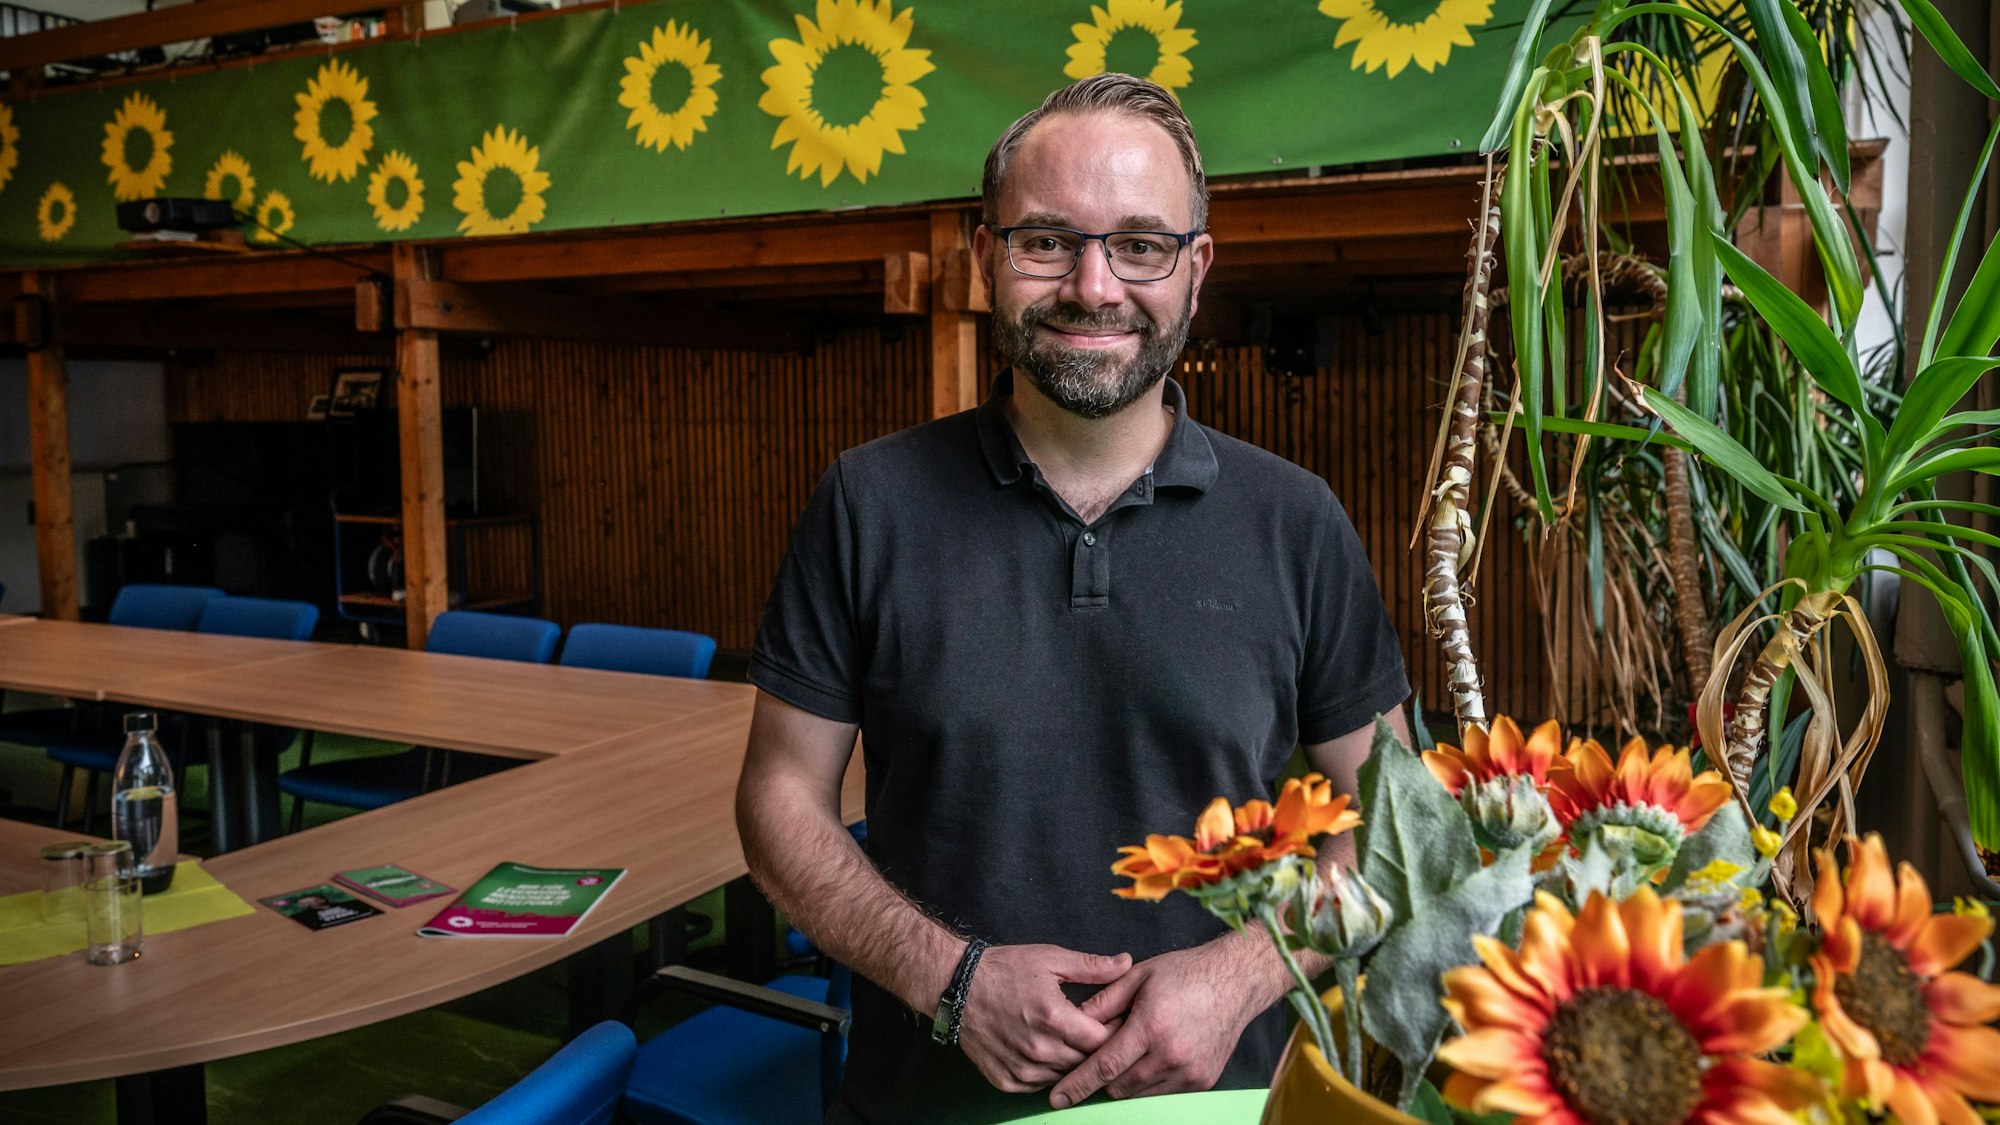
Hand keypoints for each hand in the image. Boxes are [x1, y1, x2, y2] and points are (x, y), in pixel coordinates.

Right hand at [957, 944, 1130, 1092]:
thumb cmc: (1004, 970)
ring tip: (1073, 1041)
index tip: (1118, 1022)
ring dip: (1074, 1062)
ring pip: (1065, 1076)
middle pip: (1087, 1063)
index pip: (1103, 1041)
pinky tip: (1049, 1052)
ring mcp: (1021, 1068)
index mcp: (1054, 1017)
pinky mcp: (1006, 1080)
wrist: (957, 987)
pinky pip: (1040, 1086)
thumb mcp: (1050, 959)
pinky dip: (1049, 1072)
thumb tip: (1126, 963)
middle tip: (1098, 1032)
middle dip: (1097, 1049)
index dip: (1116, 1032)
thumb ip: (1092, 966)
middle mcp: (1039, 1049)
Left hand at [1049, 943, 1266, 1107]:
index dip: (1078, 1084)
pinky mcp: (1202, 1081)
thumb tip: (1073, 1020)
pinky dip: (1148, 1083)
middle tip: (1095, 1063)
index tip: (1058, 1098)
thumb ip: (1104, 1001)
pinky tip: (1149, 1060)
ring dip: (1125, 1083)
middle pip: (1119, 1087)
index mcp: (1152, 1025)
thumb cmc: (1186, 973)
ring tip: (1127, 1056)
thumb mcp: (1139, 976)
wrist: (1236, 982)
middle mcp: (1171, 1054)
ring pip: (1139, 1095)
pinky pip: (1162, 1094)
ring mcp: (1189, 1072)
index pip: (1105, 1066)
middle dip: (1101, 1081)